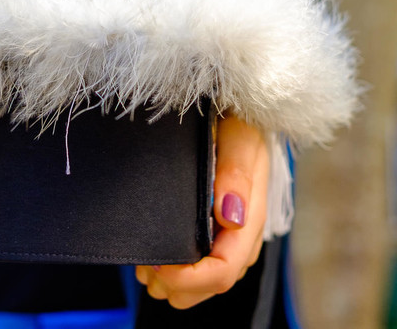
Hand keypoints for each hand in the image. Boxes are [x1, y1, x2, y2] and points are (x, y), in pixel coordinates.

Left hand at [134, 115, 268, 308]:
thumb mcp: (239, 137)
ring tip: (146, 271)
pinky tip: (154, 264)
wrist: (240, 109)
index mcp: (250, 216)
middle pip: (214, 282)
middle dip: (180, 286)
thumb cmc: (238, 120)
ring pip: (208, 280)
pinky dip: (177, 272)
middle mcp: (243, 232)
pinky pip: (203, 264)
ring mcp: (231, 232)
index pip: (224, 269)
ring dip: (176, 284)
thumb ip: (236, 175)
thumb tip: (231, 218)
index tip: (159, 267)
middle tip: (146, 272)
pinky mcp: (218, 227)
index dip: (191, 279)